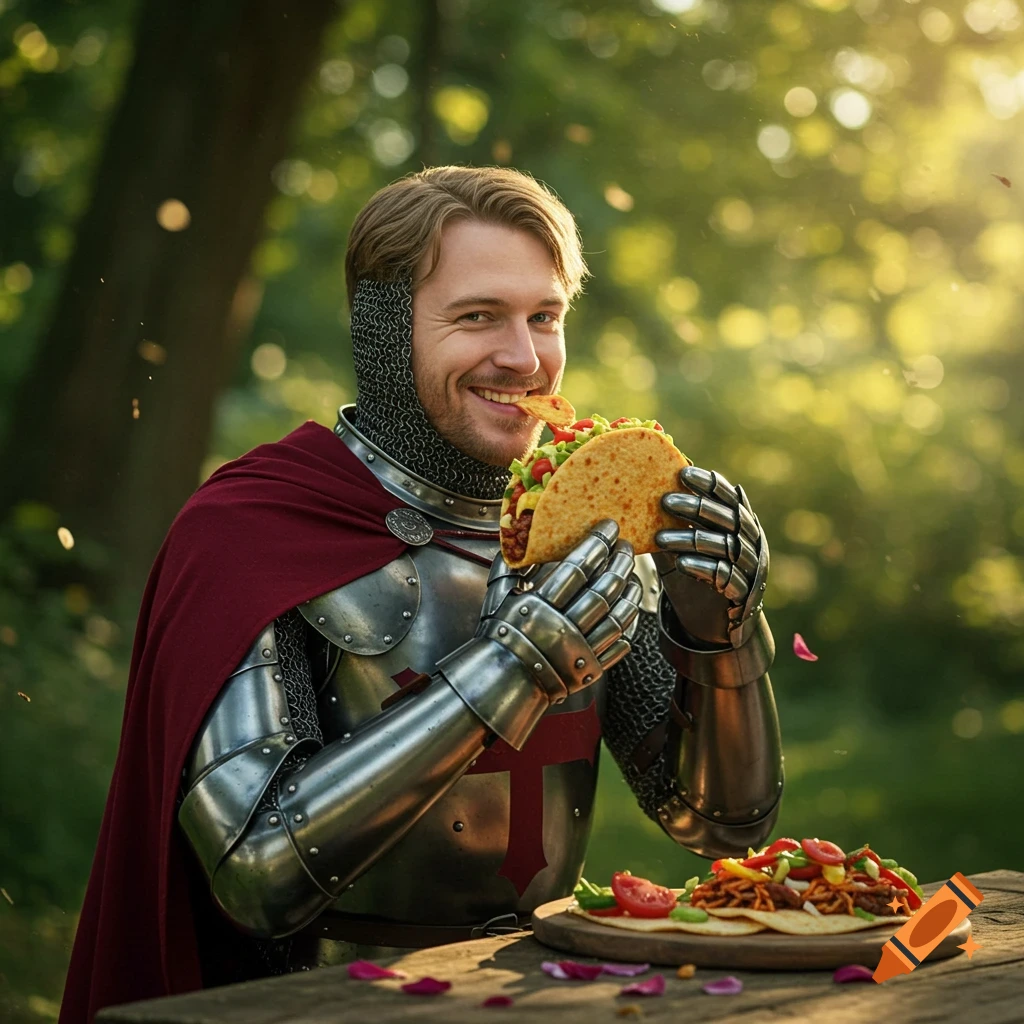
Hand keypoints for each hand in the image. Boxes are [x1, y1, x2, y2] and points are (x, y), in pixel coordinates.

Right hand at [480, 519, 641, 699]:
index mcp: (539, 608)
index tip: (609, 528)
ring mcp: (579, 651)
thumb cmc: (498, 638)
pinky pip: (617, 644)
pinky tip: (630, 609)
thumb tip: (517, 542)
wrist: (501, 684)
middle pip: (602, 590)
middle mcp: (562, 629)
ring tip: (634, 575)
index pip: (577, 569)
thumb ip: (509, 570)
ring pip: (617, 616)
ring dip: (630, 592)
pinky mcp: (590, 669)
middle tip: (626, 546)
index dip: (597, 545)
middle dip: (619, 562)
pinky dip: (628, 625)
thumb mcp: (497, 600)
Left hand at [652, 467, 768, 649]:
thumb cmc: (698, 573)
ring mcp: (750, 565)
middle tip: (664, 500)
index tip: (683, 472)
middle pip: (726, 518)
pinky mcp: (744, 591)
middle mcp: (750, 540)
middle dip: (695, 507)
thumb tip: (638, 494)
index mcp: (740, 522)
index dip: (709, 483)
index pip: (727, 496)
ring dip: (690, 539)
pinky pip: (725, 575)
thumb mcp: (684, 546)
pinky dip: (702, 567)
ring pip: (723, 546)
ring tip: (659, 538)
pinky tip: (680, 563)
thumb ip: (672, 523)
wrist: (718, 620)